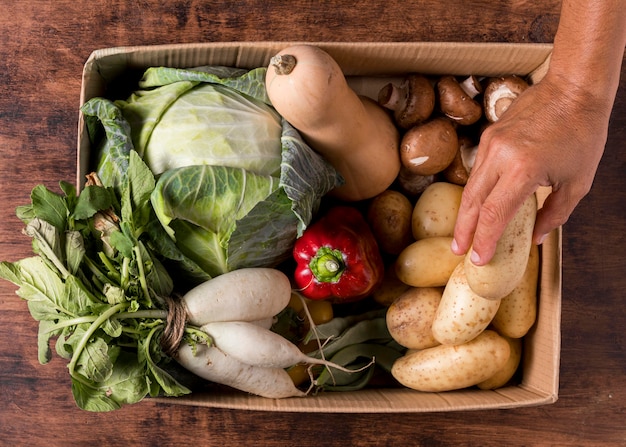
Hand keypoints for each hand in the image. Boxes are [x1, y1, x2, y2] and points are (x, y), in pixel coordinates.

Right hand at [451, 73, 609, 264]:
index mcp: (523, 170)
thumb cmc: (583, 134)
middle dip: (464, 230)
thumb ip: (554, 214)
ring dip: (467, 212)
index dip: (484, 240)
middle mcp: (500, 156)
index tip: (479, 259)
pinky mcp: (489, 135)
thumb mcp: (578, 182)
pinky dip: (477, 191)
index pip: (494, 215)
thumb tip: (535, 238)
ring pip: (471, 186)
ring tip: (465, 232)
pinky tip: (479, 203)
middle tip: (458, 250)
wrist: (574, 88)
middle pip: (472, 203)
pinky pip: (478, 169)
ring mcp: (491, 143)